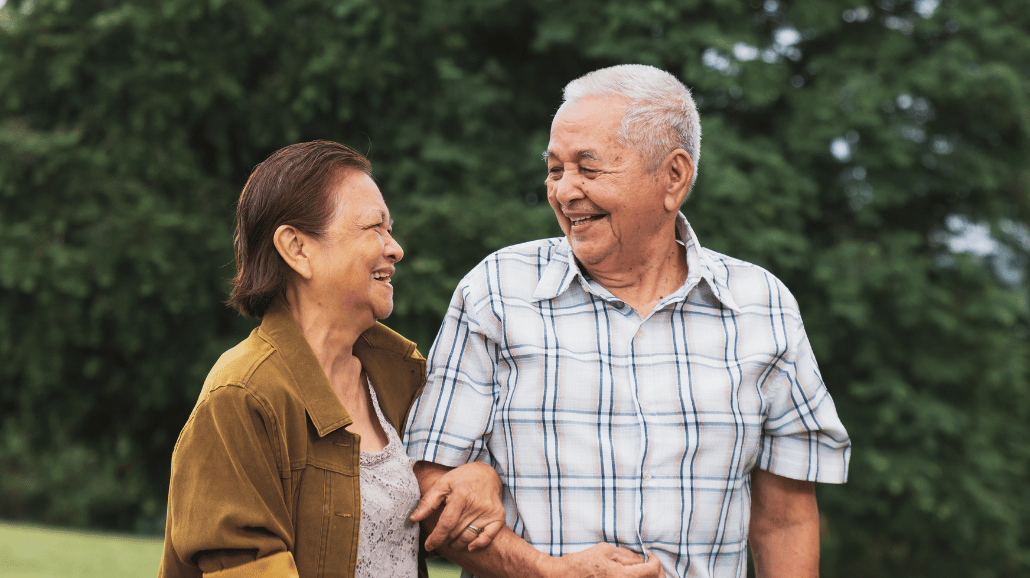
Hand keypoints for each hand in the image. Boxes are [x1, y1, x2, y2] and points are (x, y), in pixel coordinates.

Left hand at [410, 461, 505, 551]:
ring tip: (451, 541)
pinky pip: (488, 537)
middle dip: (445, 539)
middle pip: (456, 532)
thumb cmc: (462, 479)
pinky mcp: (498, 516)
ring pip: (469, 537)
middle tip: (440, 538)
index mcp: (461, 495)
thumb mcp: (442, 484)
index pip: (446, 524)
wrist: (487, 473)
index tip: (428, 545)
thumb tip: (413, 518)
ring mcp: (489, 511)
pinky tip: (469, 547)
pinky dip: (478, 544)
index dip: (436, 537)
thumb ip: (428, 502)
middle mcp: (477, 504)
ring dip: (457, 543)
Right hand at [542, 543, 664, 577]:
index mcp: (625, 576)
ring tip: (645, 570)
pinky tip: (635, 576)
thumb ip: (626, 555)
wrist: (565, 577)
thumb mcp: (606, 551)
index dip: (656, 561)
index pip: (653, 570)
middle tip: (653, 564)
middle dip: (657, 572)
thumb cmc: (583, 563)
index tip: (652, 555)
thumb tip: (640, 559)